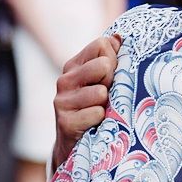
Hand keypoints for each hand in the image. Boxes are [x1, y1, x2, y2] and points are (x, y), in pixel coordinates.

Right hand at [51, 35, 121, 170]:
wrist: (76, 144)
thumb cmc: (95, 106)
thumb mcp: (103, 80)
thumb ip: (111, 58)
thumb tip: (119, 36)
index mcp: (75, 65)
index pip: (102, 44)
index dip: (115, 58)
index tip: (113, 73)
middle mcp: (65, 80)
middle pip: (103, 64)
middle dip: (113, 80)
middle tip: (109, 95)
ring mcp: (62, 101)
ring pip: (101, 92)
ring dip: (107, 104)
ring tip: (101, 110)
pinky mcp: (64, 121)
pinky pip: (97, 113)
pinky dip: (102, 120)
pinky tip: (95, 124)